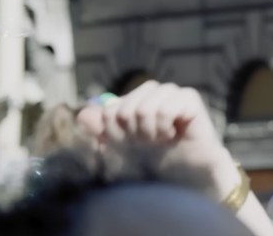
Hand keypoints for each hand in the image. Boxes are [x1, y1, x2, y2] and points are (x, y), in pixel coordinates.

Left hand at [76, 81, 238, 198]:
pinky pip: (167, 106)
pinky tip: (174, 134)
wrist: (187, 178)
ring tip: (162, 139)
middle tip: (150, 143)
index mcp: (134, 101)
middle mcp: (152, 94)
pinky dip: (165, 125)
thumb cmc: (156, 162)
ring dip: (151, 130)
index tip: (133, 144)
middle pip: (126, 106)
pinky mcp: (189, 99)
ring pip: (145, 105)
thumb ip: (103, 131)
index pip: (110, 110)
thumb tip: (82, 115)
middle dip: (135, 132)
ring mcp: (171, 94)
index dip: (118, 133)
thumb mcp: (123, 149)